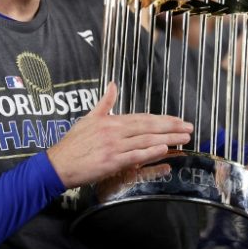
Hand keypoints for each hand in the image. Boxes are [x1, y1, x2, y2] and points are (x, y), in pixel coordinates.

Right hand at [47, 82, 192, 188]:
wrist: (58, 163)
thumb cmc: (73, 143)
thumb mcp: (88, 118)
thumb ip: (104, 102)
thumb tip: (113, 84)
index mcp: (110, 121)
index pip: (141, 117)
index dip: (161, 119)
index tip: (177, 120)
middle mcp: (114, 131)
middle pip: (148, 127)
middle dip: (171, 127)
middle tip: (189, 128)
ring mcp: (113, 146)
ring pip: (145, 140)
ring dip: (167, 139)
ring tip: (184, 139)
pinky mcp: (110, 161)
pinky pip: (134, 156)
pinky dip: (149, 152)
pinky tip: (163, 149)